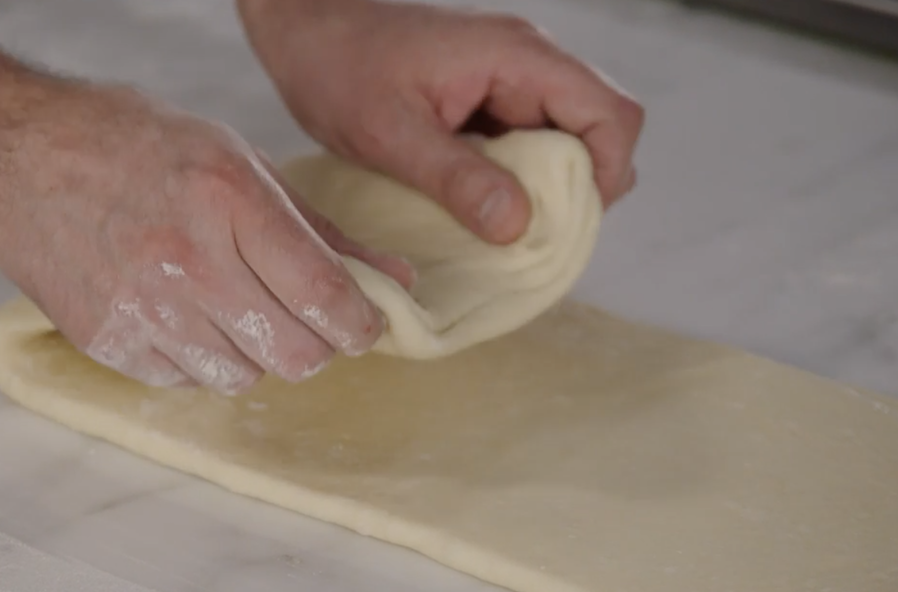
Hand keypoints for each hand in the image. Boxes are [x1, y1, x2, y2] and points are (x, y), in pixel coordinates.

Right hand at [0, 84, 413, 393]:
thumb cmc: (131, 145)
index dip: (362, 324)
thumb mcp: (237, 159)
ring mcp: (143, 309)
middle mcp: (187, 261)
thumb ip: (321, 229)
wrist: (15, 161)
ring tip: (232, 306)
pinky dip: (202, 359)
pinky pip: (187, 382)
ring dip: (256, 353)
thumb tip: (394, 282)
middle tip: (305, 319)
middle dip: (316, 345)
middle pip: (293, 354)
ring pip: (244, 378)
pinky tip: (183, 314)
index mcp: (228, 200)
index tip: (367, 325)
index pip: (324, 295)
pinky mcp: (110, 343)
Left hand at [239, 0, 644, 243]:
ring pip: (562, 142)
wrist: (302, 30)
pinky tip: (478, 210)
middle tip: (527, 238)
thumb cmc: (338, 68)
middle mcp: (526, 62)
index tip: (563, 224)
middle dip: (576, 190)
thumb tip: (518, 225)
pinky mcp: (485, 98)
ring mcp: (508, 79)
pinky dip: (514, 181)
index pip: (611, 113)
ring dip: (542, 190)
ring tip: (498, 229)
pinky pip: (524, 144)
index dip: (606, 174)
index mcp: (517, 57)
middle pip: (596, 131)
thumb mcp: (390, 134)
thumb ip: (456, 178)